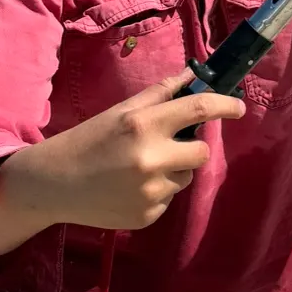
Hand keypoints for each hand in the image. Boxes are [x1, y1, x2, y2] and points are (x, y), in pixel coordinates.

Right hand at [0, 72, 244, 256]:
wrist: (53, 184)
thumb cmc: (88, 140)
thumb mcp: (120, 111)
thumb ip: (160, 94)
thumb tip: (196, 76)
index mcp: (143, 124)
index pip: (199, 110)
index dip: (226, 106)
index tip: (238, 107)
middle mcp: (150, 159)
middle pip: (202, 152)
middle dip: (192, 147)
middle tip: (169, 145)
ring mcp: (150, 192)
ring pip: (185, 177)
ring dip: (172, 170)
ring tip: (136, 169)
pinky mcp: (148, 216)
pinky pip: (169, 200)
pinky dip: (156, 193)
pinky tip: (128, 188)